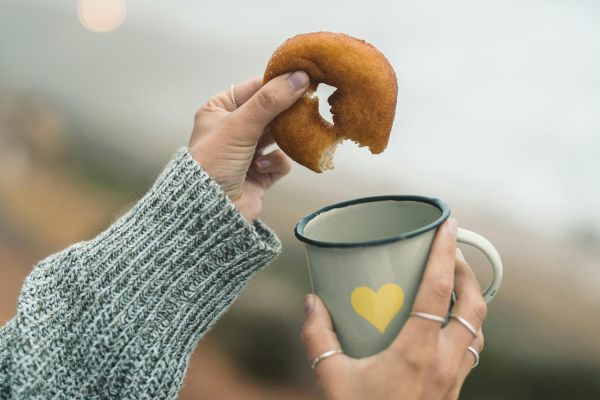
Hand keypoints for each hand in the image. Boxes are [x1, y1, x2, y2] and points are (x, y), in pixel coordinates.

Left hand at [189, 71, 309, 220]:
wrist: (209, 210)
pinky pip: (280, 160)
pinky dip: (275, 163)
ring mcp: (248, 152)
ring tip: (290, 136)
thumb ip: (270, 101)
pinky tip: (261, 168)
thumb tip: (298, 77)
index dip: (277, 84)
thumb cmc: (213, 163)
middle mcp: (233, 130)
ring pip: (279, 135)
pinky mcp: (260, 174)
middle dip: (285, 112)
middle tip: (305, 106)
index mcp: (220, 111)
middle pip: (270, 112)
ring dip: (283, 139)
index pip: (254, 89)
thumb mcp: (239, 125)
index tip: (302, 77)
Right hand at [301, 219, 486, 399]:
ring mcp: (455, 378)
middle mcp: (445, 362)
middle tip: (450, 251)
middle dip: (467, 271)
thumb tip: (311, 301)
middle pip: (473, 306)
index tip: (448, 224)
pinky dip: (467, 326)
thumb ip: (318, 336)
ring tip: (453, 281)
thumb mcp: (331, 378)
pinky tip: (446, 324)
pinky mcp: (454, 390)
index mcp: (418, 352)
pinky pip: (472, 348)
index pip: (439, 290)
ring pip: (478, 328)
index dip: (446, 252)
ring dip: (471, 299)